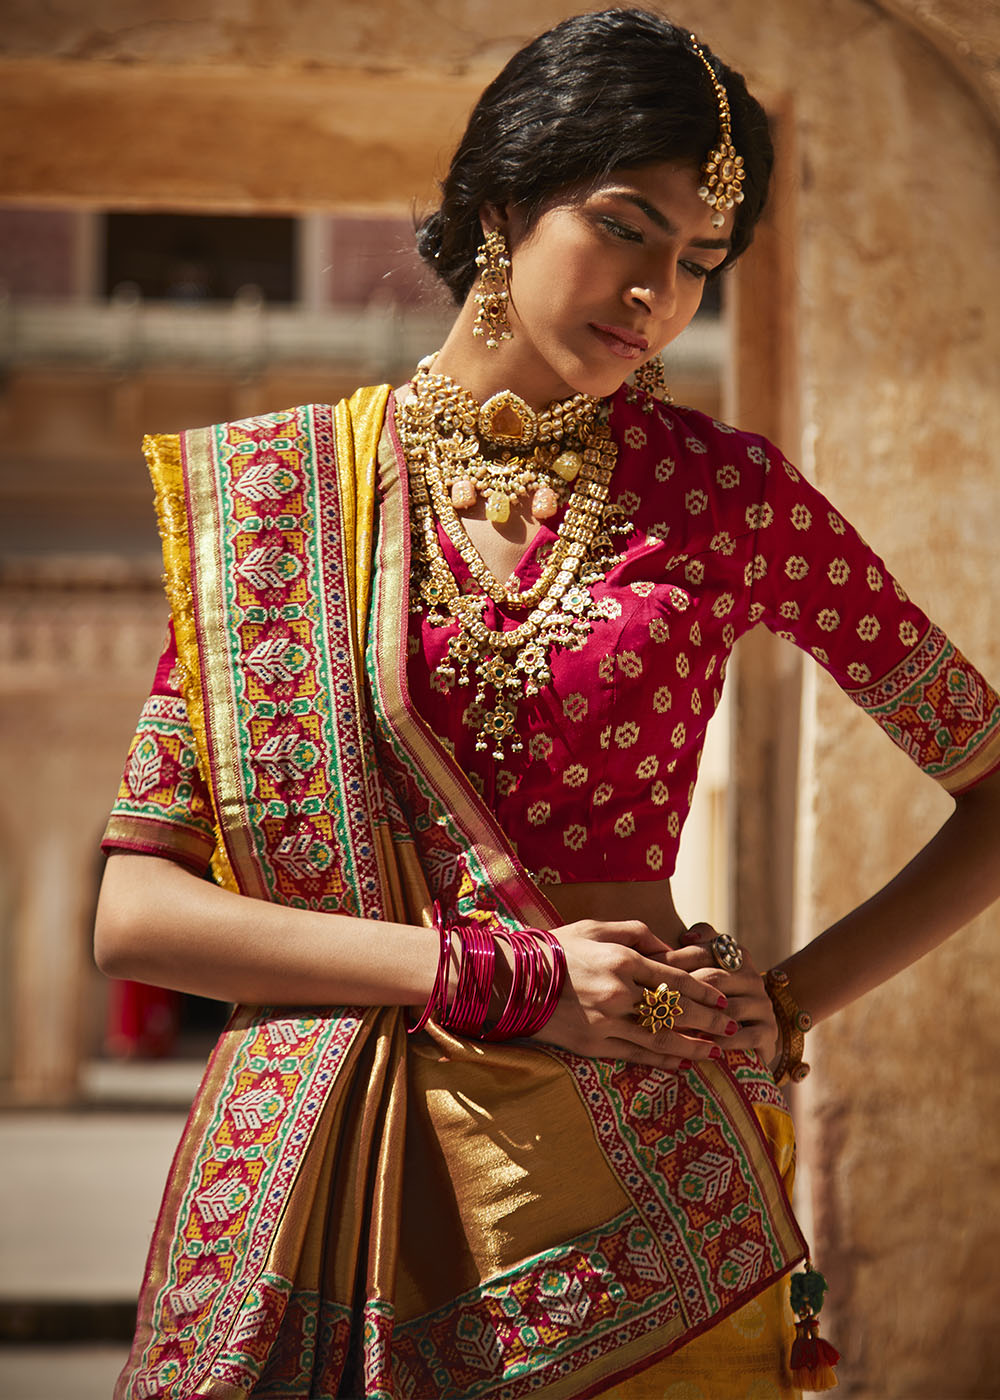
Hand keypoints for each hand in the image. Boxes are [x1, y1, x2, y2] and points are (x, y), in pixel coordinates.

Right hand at [530, 918, 733, 1069]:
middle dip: (709, 1020)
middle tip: (732, 1027)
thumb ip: (637, 933)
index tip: (723, 999)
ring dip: (693, 1046)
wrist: (514, 980)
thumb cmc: (556, 947)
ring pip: (661, 1038)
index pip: (675, 978)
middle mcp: (619, 992)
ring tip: (716, 1052)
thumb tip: (668, 947)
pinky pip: (636, 1055)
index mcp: (621, 959)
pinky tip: (682, 1063)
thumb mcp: (596, 927)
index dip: (703, 991)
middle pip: (676, 1010)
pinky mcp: (594, 1044)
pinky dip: (663, 1060)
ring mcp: (607, 1021)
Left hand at [663, 922, 778, 1062]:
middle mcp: (752, 976)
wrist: (753, 1034)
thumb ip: (695, 949)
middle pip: (714, 977)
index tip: (645, 965)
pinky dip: (722, 1042)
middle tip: (652, 999)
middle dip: (681, 990)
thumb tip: (687, 936)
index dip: (673, 958)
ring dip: (700, 1018)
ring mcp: (762, 1004)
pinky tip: (702, 1048)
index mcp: (736, 955)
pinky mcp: (769, 1033)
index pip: (704, 950)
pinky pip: (745, 1036)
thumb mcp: (705, 970)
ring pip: (728, 1008)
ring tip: (671, 1026)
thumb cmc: (716, 998)